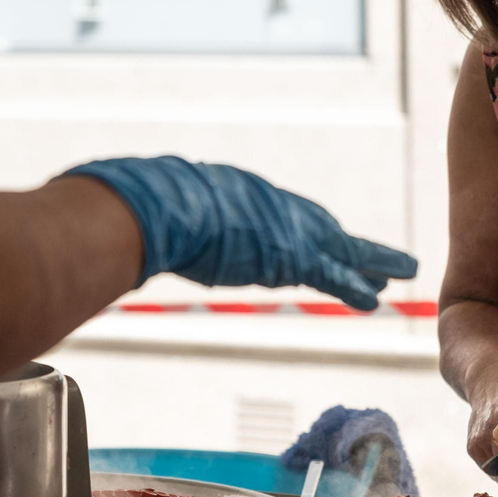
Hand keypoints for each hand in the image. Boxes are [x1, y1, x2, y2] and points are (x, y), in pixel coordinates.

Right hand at [63, 156, 417, 309]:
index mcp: (240, 200)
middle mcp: (268, 210)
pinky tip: (378, 296)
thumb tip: (100, 216)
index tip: (319, 245)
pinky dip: (356, 283)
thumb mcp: (150, 211)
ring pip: (336, 248)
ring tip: (397, 272)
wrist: (152, 209)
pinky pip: (332, 272)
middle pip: (317, 231)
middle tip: (378, 258)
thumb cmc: (139, 206)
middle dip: (347, 246)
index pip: (279, 224)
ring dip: (367, 262)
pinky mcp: (291, 254)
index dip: (303, 237)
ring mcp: (282, 229)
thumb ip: (144, 217)